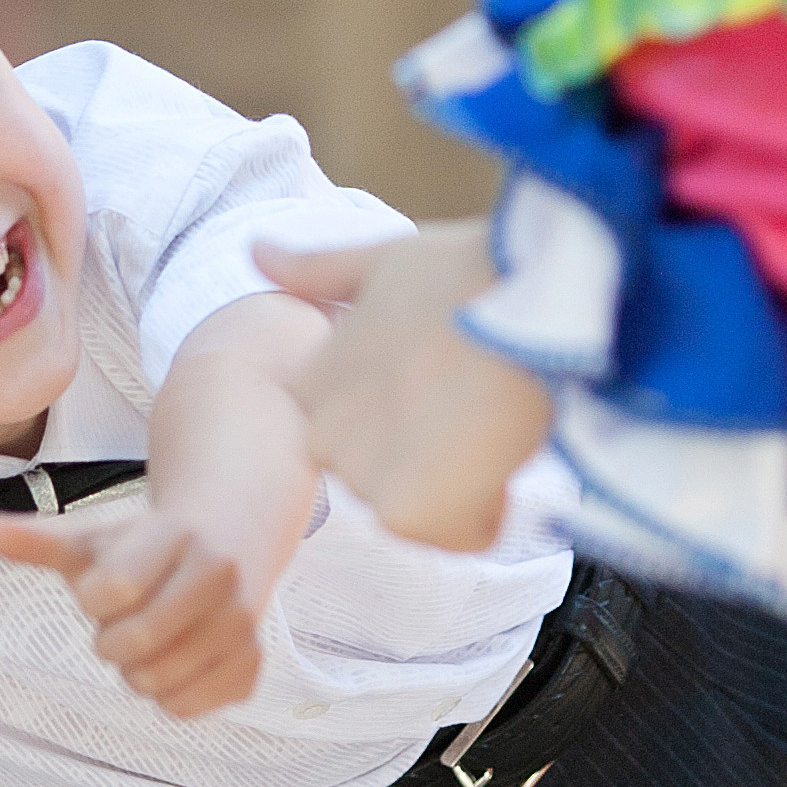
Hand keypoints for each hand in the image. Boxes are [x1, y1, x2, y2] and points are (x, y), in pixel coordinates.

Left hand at [0, 497, 267, 718]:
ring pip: (157, 682)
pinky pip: (186, 707)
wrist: (229, 539)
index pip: (109, 591)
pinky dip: (168, 695)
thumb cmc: (146, 545)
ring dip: (137, 671)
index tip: (106, 589)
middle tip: (124, 623)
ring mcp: (241, 622)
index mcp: (175, 535)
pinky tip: (177, 660)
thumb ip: (40, 542)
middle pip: (134, 643)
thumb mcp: (95, 537)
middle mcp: (219, 575)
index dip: (93, 600)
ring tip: (152, 638)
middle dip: (112, 641)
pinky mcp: (251, 664)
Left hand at [260, 225, 552, 551]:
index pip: (360, 437)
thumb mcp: (384, 262)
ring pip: (426, 509)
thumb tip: (259, 252)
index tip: (450, 377)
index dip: (419, 415)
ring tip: (490, 420)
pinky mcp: (403, 510)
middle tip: (475, 401)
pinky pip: (456, 533)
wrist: (528, 303)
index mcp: (313, 383)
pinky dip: (489, 511)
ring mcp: (359, 474)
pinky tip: (502, 454)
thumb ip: (319, 272)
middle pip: (391, 480)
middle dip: (435, 458)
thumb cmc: (468, 276)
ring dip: (464, 484)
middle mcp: (323, 433)